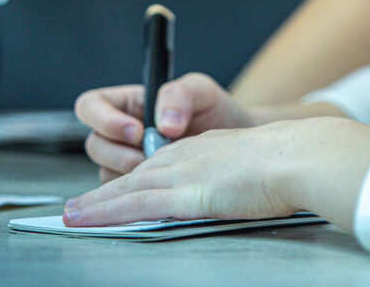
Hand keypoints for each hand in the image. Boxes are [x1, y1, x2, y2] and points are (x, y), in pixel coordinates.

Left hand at [62, 117, 369, 229]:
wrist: (298, 154)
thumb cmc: (290, 162)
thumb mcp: (258, 166)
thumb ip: (240, 177)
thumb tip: (242, 189)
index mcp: (204, 150)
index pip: (158, 167)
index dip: (133, 181)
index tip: (116, 195)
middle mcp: (186, 156)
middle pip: (135, 176)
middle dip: (104, 193)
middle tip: (77, 207)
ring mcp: (183, 172)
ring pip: (127, 188)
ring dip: (96, 203)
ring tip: (72, 216)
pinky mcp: (185, 191)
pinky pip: (135, 203)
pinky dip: (106, 211)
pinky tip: (85, 219)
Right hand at [74, 72, 254, 182]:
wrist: (235, 142)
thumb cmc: (215, 111)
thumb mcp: (201, 91)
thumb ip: (180, 95)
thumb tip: (164, 122)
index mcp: (127, 104)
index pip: (90, 106)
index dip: (104, 119)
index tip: (136, 130)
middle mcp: (121, 134)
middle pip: (94, 145)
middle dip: (120, 154)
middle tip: (149, 156)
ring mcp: (128, 161)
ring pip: (106, 173)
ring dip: (130, 176)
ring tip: (163, 172)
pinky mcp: (140, 188)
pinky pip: (125, 196)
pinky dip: (141, 194)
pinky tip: (165, 188)